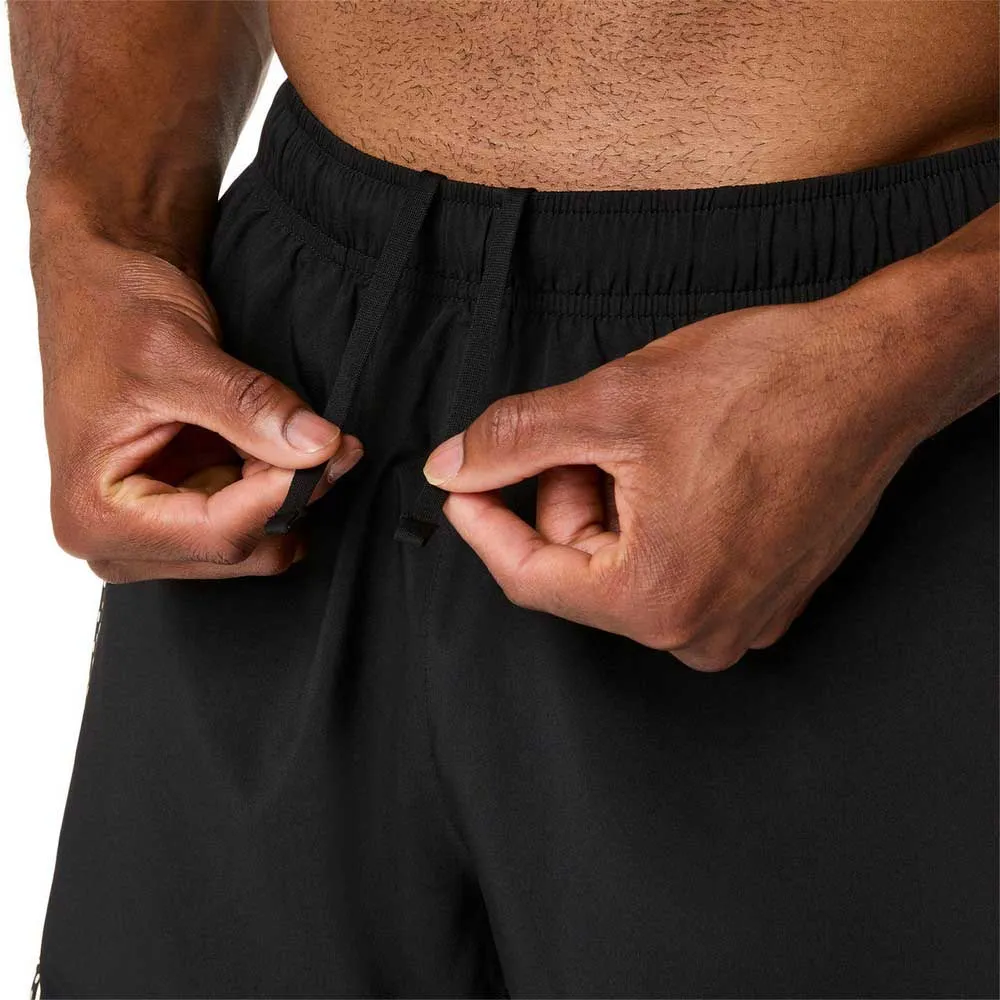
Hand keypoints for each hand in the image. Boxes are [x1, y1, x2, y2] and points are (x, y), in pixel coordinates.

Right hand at [32, 229, 361, 581]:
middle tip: (328, 439)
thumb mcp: (179, 353)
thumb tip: (319, 447)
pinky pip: (250, 522)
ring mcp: (149, 533)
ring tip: (289, 431)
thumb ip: (251, 408)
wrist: (99, 286)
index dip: (286, 493)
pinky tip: (272, 444)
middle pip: (240, 549)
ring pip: (253, 544)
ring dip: (286, 492)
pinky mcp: (178, 516)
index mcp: (95, 514)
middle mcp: (115, 540)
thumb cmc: (109, 312)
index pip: (219, 535)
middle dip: (291, 495)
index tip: (332, 448)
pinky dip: (274, 487)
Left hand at [426, 294, 923, 669]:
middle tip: (592, 430)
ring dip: (615, 501)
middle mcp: (701, 632)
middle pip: (581, 568)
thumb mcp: (613, 404)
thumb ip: (515, 441)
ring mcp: (743, 619)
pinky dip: (658, 516)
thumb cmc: (763, 386)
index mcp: (656, 601)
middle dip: (568, 494)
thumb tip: (453, 468)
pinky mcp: (770, 594)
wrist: (876, 371)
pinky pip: (678, 565)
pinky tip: (688, 461)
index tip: (465, 481)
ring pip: (627, 564)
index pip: (528, 578)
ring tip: (651, 438)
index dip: (484, 521)